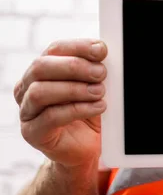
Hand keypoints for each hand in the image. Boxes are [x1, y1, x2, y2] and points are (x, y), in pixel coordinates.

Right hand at [13, 39, 107, 168]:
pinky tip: (98, 107)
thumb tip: (104, 51)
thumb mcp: (94, 86)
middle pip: (41, 67)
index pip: (54, 49)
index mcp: (42, 71)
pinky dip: (78, 109)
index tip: (101, 50)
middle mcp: (27, 88)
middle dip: (74, 67)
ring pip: (40, 91)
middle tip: (101, 73)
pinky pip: (50, 117)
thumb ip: (94, 69)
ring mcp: (27, 111)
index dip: (77, 46)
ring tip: (100, 92)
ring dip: (74, 89)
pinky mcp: (33, 132)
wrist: (87, 148)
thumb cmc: (89, 112)